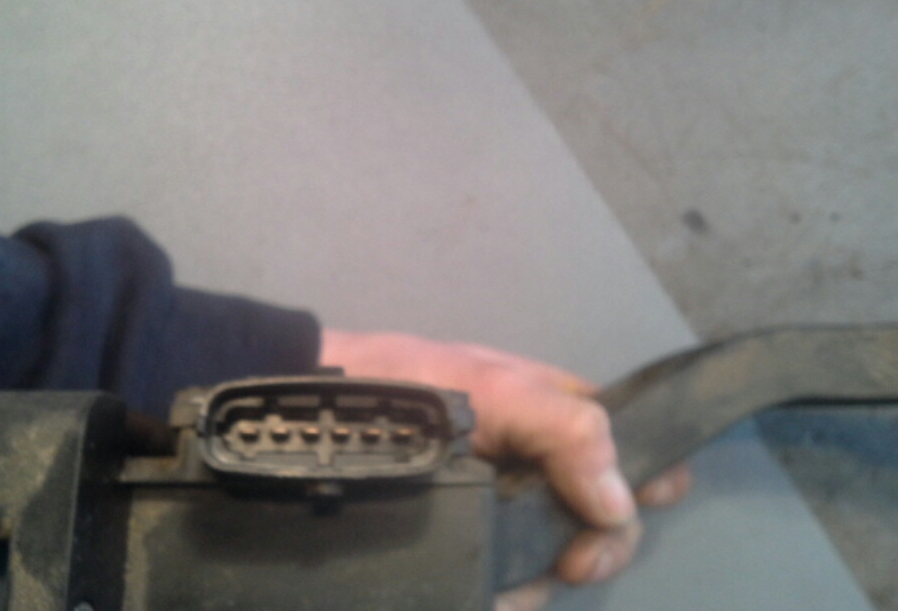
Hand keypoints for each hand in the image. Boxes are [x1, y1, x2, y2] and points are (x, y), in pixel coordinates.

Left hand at [320, 330, 690, 584]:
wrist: (325, 417)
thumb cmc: (411, 386)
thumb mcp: (492, 387)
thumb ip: (564, 429)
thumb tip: (619, 503)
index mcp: (554, 411)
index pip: (624, 440)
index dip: (650, 471)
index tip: (650, 502)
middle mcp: (538, 461)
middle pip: (603, 513)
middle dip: (601, 543)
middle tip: (575, 561)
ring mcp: (504, 505)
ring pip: (558, 554)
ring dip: (547, 576)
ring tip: (517, 584)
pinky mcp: (471, 539)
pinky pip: (510, 577)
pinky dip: (511, 591)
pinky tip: (498, 596)